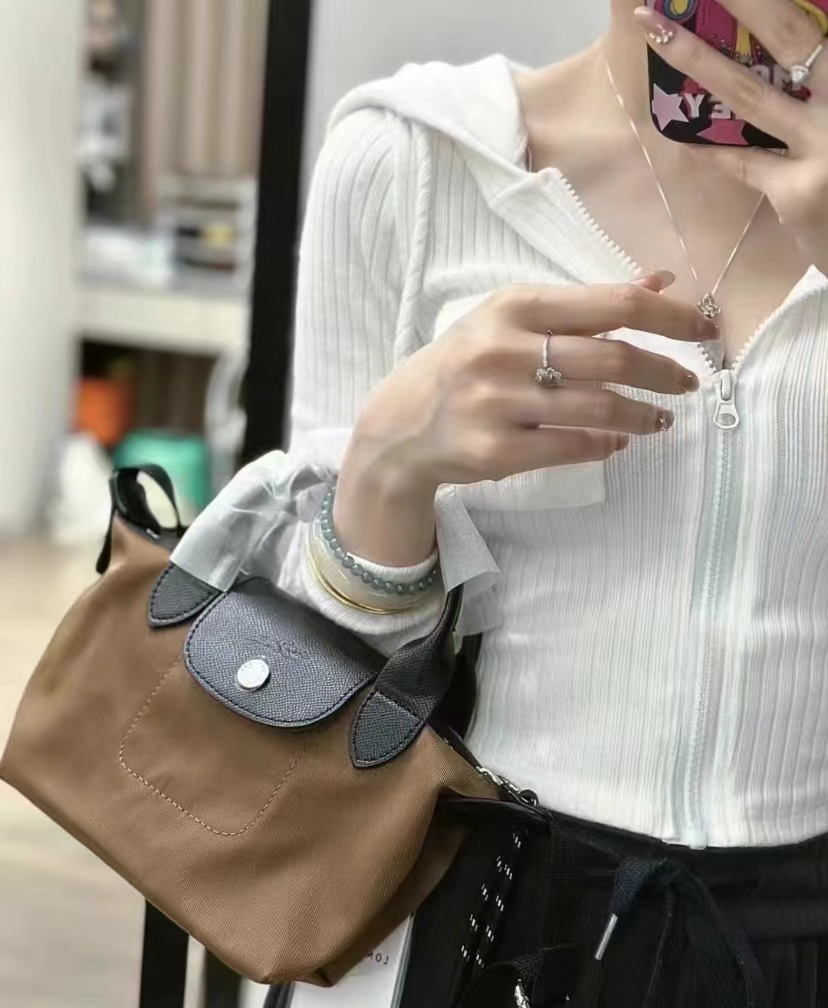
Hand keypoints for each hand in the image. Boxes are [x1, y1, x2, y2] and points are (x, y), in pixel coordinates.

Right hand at [351, 275, 717, 490]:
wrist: (401, 423)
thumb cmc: (464, 363)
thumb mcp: (510, 320)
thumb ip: (582, 304)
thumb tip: (657, 282)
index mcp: (514, 307)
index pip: (611, 305)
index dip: (669, 318)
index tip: (706, 331)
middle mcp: (503, 350)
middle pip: (612, 358)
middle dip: (663, 372)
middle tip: (687, 385)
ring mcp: (497, 403)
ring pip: (597, 408)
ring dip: (642, 415)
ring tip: (660, 420)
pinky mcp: (495, 451)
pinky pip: (570, 447)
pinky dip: (605, 443)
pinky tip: (619, 440)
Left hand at [634, 2, 827, 274]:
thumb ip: (819, 82)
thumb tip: (788, 51)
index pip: (811, 20)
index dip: (765, 0)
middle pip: (790, 32)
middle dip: (740, 0)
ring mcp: (825, 146)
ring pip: (751, 93)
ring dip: (695, 58)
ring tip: (654, 30)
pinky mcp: (798, 192)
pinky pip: (744, 162)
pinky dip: (712, 148)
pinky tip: (679, 132)